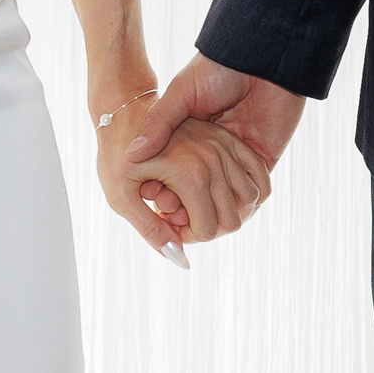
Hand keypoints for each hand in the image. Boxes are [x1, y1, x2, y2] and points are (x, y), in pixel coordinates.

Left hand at [95, 93, 268, 260]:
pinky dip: (250, 189)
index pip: (208, 230)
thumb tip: (180, 259)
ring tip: (200, 202)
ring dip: (230, 209)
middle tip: (183, 215)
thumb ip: (152, 231)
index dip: (188, 236)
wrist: (123, 113)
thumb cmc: (115, 156)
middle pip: (232, 219)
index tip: (168, 222)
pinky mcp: (230, 137)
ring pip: (251, 198)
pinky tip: (225, 193)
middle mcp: (213, 160)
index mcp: (190, 175)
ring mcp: (225, 145)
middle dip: (209, 226)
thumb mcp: (121, 198)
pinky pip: (257, 172)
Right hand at [128, 56, 306, 239]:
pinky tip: (228, 212)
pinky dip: (243, 207)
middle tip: (175, 215)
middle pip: (200, 194)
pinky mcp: (263, 159)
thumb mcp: (181, 92)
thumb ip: (159, 122)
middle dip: (188, 210)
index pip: (176, 175)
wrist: (263, 55)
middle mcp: (215, 150)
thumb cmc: (219, 67)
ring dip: (215, 214)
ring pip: (227, 200)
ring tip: (200, 221)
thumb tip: (132, 154)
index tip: (156, 201)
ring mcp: (240, 157)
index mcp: (193, 135)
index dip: (166, 191)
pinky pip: (254, 194)